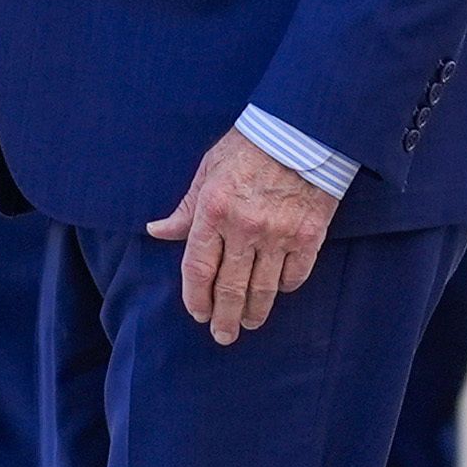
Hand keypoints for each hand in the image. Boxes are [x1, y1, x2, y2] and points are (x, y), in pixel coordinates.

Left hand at [146, 124, 335, 344]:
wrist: (302, 130)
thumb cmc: (249, 146)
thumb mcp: (208, 170)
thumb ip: (185, 208)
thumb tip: (157, 231)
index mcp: (213, 210)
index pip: (198, 268)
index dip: (195, 297)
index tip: (197, 314)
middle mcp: (244, 227)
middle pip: (229, 286)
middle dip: (224, 317)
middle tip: (222, 336)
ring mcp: (278, 234)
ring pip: (263, 288)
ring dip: (254, 311)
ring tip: (249, 323)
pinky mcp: (309, 235)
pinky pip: (295, 274)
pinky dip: (285, 287)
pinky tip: (277, 293)